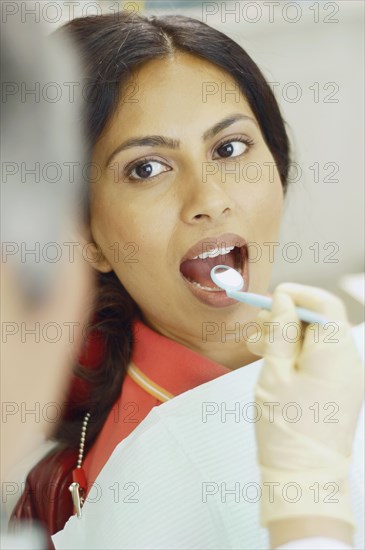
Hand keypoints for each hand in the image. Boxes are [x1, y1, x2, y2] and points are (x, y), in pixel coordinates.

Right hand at [246, 283, 363, 546]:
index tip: (271, 297)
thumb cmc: (286, 428)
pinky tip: (272, 360)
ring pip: (318, 340)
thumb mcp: (274, 371)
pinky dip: (298, 353)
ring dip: (289, 335)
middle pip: (321, 321)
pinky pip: (321, 359)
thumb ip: (279, 329)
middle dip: (288, 315)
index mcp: (336, 352)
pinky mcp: (341, 390)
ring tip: (257, 344)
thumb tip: (283, 299)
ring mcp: (348, 377)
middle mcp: (350, 361)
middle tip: (256, 323)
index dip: (297, 293)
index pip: (325, 303)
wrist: (305, 480)